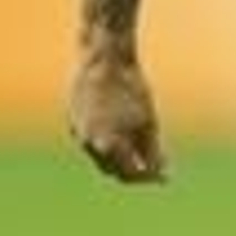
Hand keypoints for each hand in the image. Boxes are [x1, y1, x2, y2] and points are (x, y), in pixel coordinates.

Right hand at [68, 52, 167, 181]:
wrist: (104, 57)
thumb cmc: (132, 89)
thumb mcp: (149, 123)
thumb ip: (154, 153)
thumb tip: (163, 176)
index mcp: (109, 146)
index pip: (131, 175)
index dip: (149, 178)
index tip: (163, 175)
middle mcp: (88, 143)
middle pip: (112, 170)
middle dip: (133, 171)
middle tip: (153, 167)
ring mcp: (77, 132)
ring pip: (100, 156)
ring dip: (119, 158)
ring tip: (140, 147)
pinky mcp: (72, 120)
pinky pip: (91, 139)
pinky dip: (107, 142)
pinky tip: (122, 130)